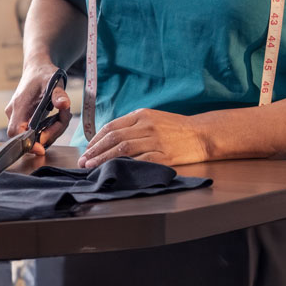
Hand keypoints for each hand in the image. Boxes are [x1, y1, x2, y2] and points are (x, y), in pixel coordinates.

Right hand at [4, 62, 70, 156]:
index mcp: (19, 105)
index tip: (41, 149)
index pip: (15, 132)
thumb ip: (59, 94)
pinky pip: (34, 130)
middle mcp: (14, 113)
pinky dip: (48, 127)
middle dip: (49, 133)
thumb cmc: (44, 74)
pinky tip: (56, 117)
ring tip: (63, 114)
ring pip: (32, 134)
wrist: (37, 68)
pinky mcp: (23, 118)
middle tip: (63, 118)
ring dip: (51, 129)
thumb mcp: (55, 81)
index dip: (26, 144)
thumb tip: (64, 105)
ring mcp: (17, 116)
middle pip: (27, 136)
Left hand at [79, 109, 208, 168]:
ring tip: (91, 166)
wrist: (203, 134)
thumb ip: (133, 125)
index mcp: (143, 114)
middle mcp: (147, 126)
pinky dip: (123, 166)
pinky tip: (114, 170)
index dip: (95, 139)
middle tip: (83, 161)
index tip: (87, 150)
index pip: (112, 127)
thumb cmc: (177, 128)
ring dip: (103, 159)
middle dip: (95, 151)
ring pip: (122, 150)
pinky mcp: (163, 155)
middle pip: (114, 138)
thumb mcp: (154, 118)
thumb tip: (108, 139)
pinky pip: (139, 160)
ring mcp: (155, 140)